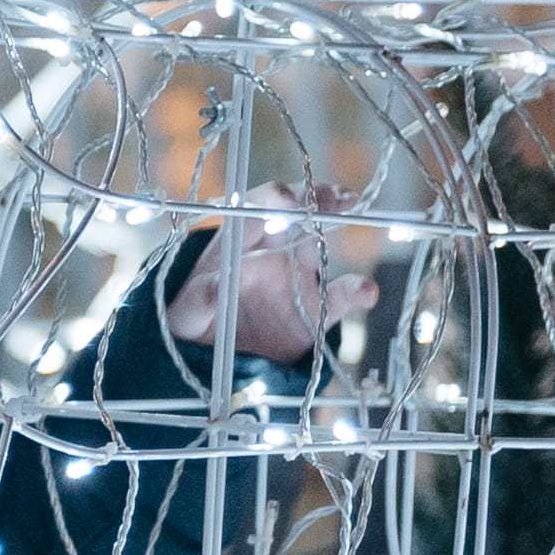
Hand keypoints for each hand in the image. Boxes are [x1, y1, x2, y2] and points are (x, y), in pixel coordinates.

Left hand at [171, 196, 376, 362]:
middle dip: (310, 196)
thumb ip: (199, 301)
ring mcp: (295, 274)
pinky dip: (357, 292)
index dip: (269, 201)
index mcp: (235, 244)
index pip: (252, 211)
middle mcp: (268, 249)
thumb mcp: (188, 314)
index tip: (284, 199)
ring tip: (347, 204)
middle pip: (292, 212)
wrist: (218, 358)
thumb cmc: (196, 323)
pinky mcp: (316, 308)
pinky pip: (340, 297)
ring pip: (318, 240)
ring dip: (333, 219)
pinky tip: (366, 292)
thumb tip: (214, 288)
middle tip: (328, 195)